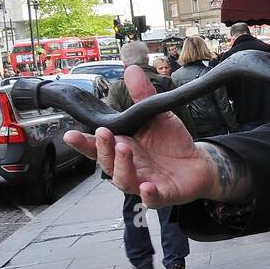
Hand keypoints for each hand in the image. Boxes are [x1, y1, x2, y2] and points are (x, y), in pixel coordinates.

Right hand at [63, 65, 219, 207]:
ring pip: (124, 180)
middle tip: (104, 134)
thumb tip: (131, 69)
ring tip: (124, 148)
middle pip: (106, 162)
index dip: (83, 142)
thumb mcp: (158, 115)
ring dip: (121, 166)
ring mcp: (143, 182)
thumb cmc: (172, 142)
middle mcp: (128, 166)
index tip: (70, 134)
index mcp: (123, 147)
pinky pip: (151, 199)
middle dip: (102, 149)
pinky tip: (148, 187)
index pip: (97, 146)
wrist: (199, 163)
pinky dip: (148, 195)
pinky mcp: (162, 194)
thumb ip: (143, 96)